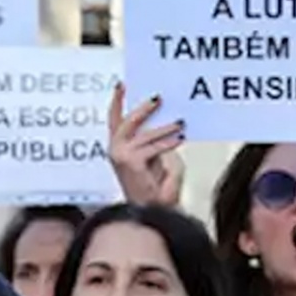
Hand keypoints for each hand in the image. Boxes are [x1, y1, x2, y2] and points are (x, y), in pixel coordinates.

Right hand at [107, 84, 184, 207]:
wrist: (154, 212)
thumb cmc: (157, 189)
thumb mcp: (158, 158)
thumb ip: (157, 140)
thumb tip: (171, 122)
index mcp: (119, 147)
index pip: (115, 120)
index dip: (117, 101)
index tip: (122, 84)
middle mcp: (115, 150)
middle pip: (126, 121)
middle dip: (143, 108)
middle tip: (158, 97)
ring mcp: (120, 156)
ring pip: (143, 134)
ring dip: (164, 127)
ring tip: (181, 123)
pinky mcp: (130, 162)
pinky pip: (152, 146)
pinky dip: (168, 141)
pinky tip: (180, 138)